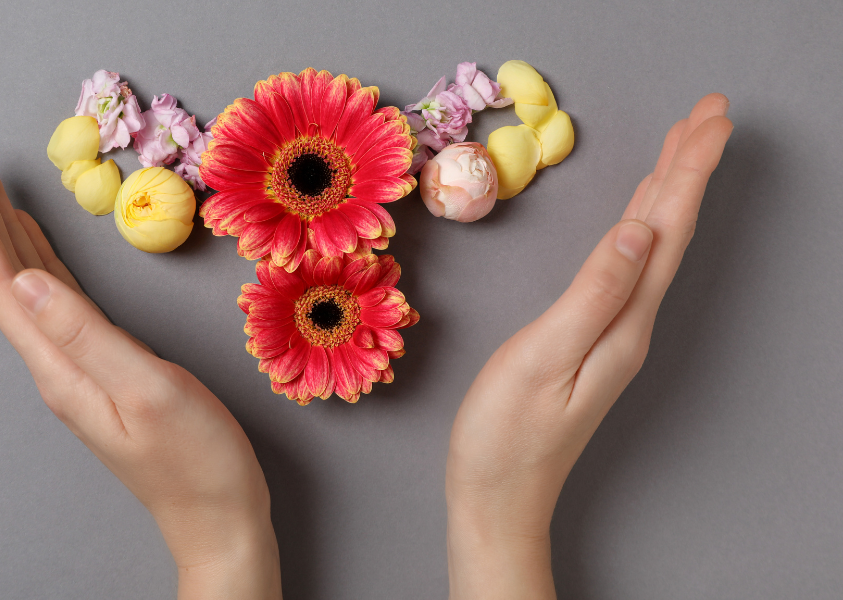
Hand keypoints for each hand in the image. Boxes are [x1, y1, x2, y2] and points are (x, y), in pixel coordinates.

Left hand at [0, 141, 280, 599]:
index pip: (4, 284)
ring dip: (5, 235)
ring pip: (29, 288)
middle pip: (6, 280)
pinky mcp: (103, 369)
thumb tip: (30, 280)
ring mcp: (78, 368)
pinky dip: (42, 264)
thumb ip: (88, 334)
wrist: (218, 514)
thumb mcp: (148, 390)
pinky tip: (38, 249)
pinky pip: (58, 303)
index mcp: (62, 366)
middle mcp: (58, 365)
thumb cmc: (196, 459)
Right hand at [445, 94, 733, 598]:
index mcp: (624, 320)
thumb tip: (638, 230)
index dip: (688, 170)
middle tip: (711, 111)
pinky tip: (640, 215)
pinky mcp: (593, 338)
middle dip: (691, 167)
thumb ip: (593, 292)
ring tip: (684, 146)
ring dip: (672, 191)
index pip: (666, 229)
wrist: (497, 494)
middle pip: (671, 231)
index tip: (710, 118)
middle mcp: (631, 322)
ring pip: (654, 245)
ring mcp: (615, 332)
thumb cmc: (505, 433)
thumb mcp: (543, 356)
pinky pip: (631, 266)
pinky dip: (643, 227)